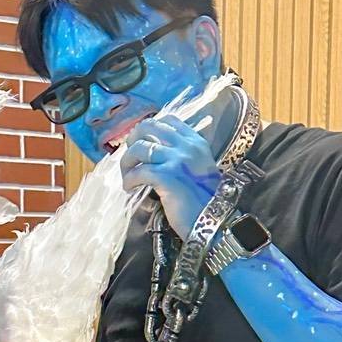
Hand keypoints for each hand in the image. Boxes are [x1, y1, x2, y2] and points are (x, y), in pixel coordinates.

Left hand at [119, 113, 221, 239]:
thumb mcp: (199, 170)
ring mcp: (177, 160)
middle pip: (149, 127)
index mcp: (196, 142)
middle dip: (133, 140)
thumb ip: (183, 157)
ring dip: (127, 162)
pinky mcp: (166, 177)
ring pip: (139, 147)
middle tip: (130, 158)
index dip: (149, 129)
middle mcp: (187, 146)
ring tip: (127, 177)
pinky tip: (129, 188)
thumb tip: (155, 155)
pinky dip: (129, 180)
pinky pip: (138, 171)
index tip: (142, 143)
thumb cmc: (206, 201)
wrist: (215, 221)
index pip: (168, 120)